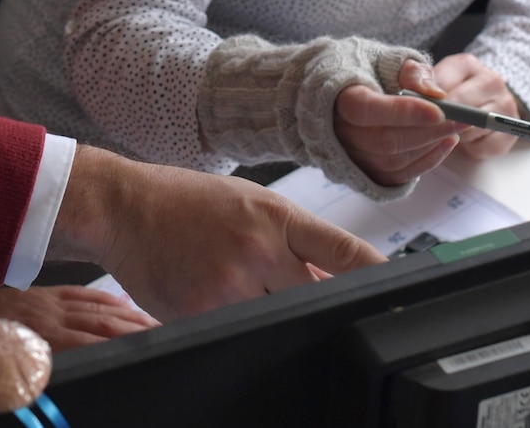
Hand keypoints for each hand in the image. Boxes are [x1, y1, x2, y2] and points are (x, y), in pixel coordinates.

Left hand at [0, 284, 156, 382]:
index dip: (124, 349)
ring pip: (100, 308)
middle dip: (141, 334)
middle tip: (170, 341)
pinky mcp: (44, 292)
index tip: (152, 356)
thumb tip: (34, 407)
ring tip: (158, 326)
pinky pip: (84, 294)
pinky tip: (125, 304)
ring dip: (132, 317)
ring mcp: (50, 302)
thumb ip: (8, 394)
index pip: (93, 345)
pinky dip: (108, 300)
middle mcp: (51, 318)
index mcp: (38, 341)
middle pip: (106, 325)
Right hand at [45, 146, 382, 320]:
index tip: (405, 291)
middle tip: (293, 292)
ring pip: (277, 316)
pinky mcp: (202, 310)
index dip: (379, 276)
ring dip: (272, 311)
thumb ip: (293, 240)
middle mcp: (259, 248)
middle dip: (316, 301)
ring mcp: (231, 283)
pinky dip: (235, 320)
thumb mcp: (250, 202)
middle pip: (316, 295)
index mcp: (277, 215)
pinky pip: (236, 328)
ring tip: (239, 283)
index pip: (345, 252)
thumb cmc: (187, 200)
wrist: (124, 205)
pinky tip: (213, 294)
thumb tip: (336, 280)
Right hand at [333, 59, 459, 185]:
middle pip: (385, 140)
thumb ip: (412, 72)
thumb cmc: (366, 71)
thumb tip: (437, 94)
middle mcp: (339, 131)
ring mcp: (350, 155)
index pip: (365, 109)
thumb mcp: (386, 59)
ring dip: (431, 146)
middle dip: (429, 131)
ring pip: (394, 160)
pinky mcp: (366, 170)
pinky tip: (446, 142)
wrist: (341, 91)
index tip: (439, 110)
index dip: (402, 112)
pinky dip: (428, 161)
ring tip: (457, 127)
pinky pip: (399, 175)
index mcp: (338, 96)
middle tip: (463, 119)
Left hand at [430, 53, 520, 159]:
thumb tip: (429, 91)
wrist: (474, 108)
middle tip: (433, 123)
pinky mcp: (509, 133)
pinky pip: (482, 148)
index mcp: (466, 64)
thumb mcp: (423, 79)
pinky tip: (466, 139)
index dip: (426, 104)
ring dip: (455, 135)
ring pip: (470, 130)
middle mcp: (491, 80)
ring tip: (451, 128)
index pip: (441, 86)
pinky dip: (469, 149)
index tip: (420, 110)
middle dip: (440, 121)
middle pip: (458, 109)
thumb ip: (414, 77)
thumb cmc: (443, 94)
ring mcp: (506, 105)